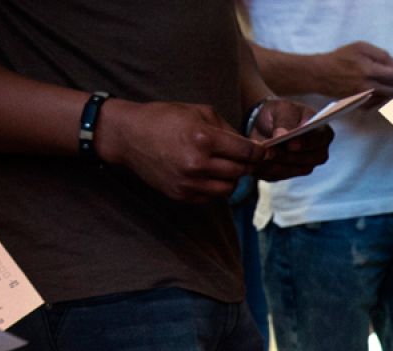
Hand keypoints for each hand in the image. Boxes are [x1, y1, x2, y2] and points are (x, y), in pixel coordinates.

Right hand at [96, 99, 262, 202]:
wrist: (128, 135)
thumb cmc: (164, 118)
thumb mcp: (199, 112)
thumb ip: (227, 129)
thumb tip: (251, 146)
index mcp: (204, 139)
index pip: (246, 153)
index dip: (260, 153)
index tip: (264, 152)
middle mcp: (197, 164)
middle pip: (240, 172)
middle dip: (247, 165)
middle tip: (246, 159)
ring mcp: (188, 183)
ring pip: (228, 188)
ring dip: (232, 178)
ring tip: (225, 166)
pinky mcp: (181, 195)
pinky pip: (211, 196)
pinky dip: (214, 187)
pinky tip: (207, 174)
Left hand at [249, 98, 333, 181]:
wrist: (264, 123)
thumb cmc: (279, 112)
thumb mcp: (283, 108)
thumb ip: (285, 120)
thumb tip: (283, 135)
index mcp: (323, 134)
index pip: (319, 140)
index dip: (306, 143)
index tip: (291, 144)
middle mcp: (318, 153)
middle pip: (307, 160)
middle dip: (287, 156)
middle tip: (270, 150)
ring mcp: (304, 167)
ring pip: (291, 170)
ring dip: (274, 164)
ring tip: (260, 154)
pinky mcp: (287, 174)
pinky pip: (276, 176)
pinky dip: (265, 169)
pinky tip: (255, 161)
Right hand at [312, 42, 392, 100]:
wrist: (321, 74)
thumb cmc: (341, 57)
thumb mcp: (360, 47)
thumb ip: (380, 54)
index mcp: (368, 70)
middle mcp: (367, 86)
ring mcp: (363, 98)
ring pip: (386, 99)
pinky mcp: (360, 105)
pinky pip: (377, 104)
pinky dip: (383, 100)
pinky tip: (386, 94)